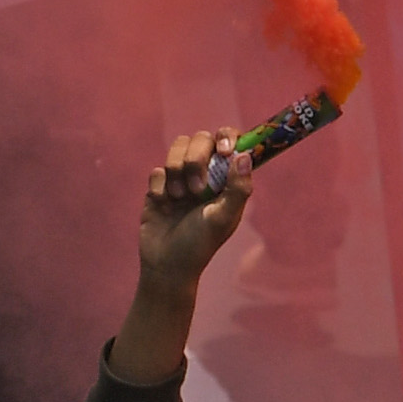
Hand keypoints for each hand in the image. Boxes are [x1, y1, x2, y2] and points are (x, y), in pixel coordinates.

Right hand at [138, 131, 253, 289]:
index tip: (224, 150)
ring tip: (180, 198)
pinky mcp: (159, 186)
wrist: (166, 264)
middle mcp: (205, 173)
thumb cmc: (200, 244)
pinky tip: (164, 205)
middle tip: (198, 190)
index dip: (227, 137)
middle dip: (197, 159)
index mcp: (226, 178)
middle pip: (201, 138)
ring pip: (177, 148)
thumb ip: (238, 188)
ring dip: (177, 171)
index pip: (229, 142)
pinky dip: (161, 186)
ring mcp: (180, 177)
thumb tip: (245, 156)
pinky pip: (157, 170)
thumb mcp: (224, 218)